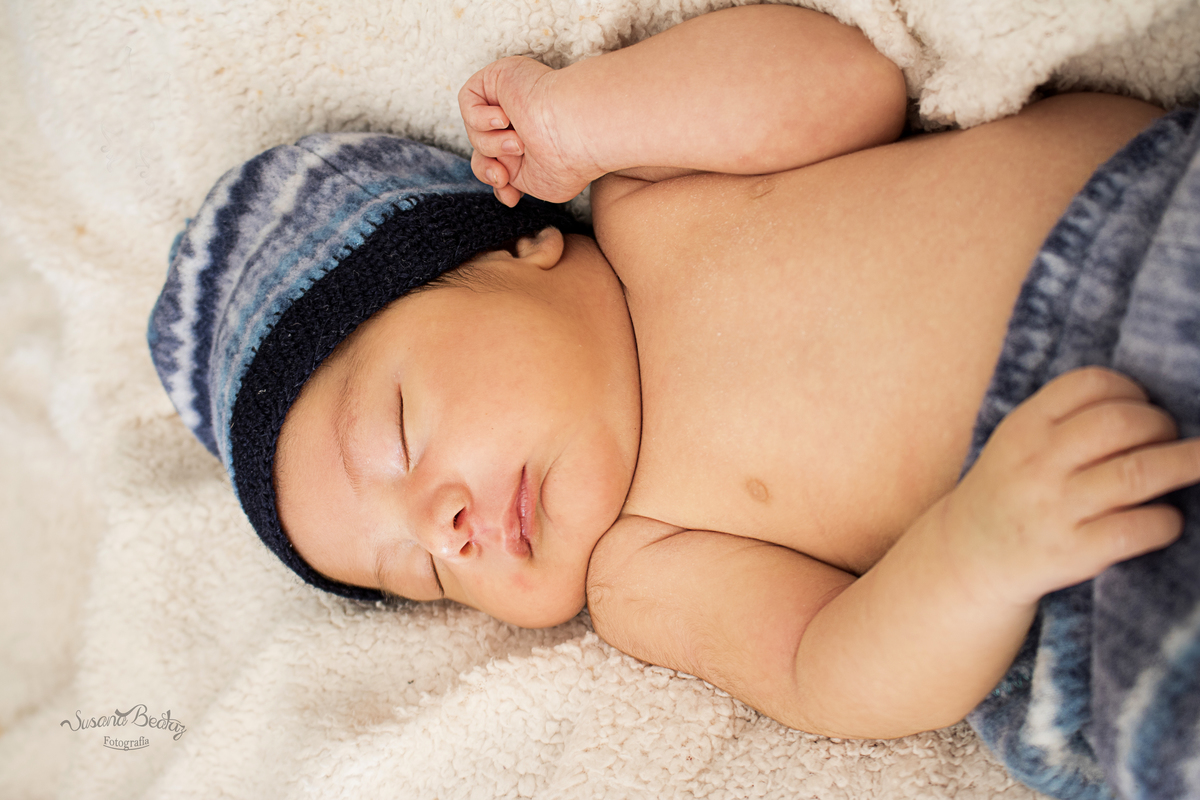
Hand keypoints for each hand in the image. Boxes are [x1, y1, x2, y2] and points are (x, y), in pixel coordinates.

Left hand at [458, 56, 597, 206]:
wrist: (573, 131)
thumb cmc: (567, 159)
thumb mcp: (538, 183)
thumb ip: (514, 181)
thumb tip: (500, 182)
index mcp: (534, 139)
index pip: (500, 161)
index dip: (497, 180)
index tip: (512, 197)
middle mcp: (522, 118)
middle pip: (482, 148)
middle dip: (487, 169)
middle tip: (502, 176)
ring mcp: (509, 96)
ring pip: (475, 130)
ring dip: (491, 144)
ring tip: (518, 143)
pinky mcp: (497, 78)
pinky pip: (468, 101)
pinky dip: (479, 118)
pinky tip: (504, 118)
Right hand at [943, 367, 1199, 606]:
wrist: (969, 557)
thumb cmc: (1008, 492)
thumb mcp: (1016, 444)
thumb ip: (1063, 420)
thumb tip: (1148, 407)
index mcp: (1023, 428)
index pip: (1089, 385)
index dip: (1130, 389)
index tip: (1143, 405)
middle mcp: (1037, 464)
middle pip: (1121, 423)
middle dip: (1162, 425)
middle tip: (1170, 438)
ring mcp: (1054, 510)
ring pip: (1138, 473)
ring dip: (1184, 464)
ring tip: (1199, 464)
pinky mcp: (1072, 553)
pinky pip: (1137, 529)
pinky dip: (1166, 521)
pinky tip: (1167, 519)